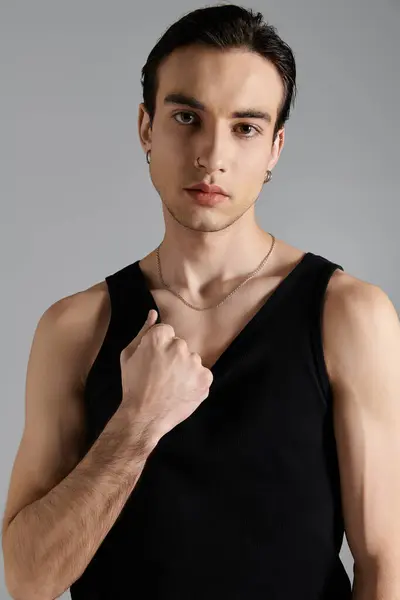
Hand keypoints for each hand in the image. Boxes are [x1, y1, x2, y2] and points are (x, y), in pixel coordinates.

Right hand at [119, 310, 212, 440]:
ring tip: (171, 386)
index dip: (159, 347)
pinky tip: (181, 392)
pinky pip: (202, 375)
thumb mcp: (128, 355)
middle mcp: (179, 346)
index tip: (153, 361)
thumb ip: (143, 331)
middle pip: (180, 345)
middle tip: (161, 375)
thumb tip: (153, 314)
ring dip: (185, 369)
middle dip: (173, 357)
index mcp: (159, 337)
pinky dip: (194, 382)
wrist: (144, 416)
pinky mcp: (205, 379)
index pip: (167, 332)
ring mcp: (194, 363)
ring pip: (192, 360)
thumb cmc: (133, 385)